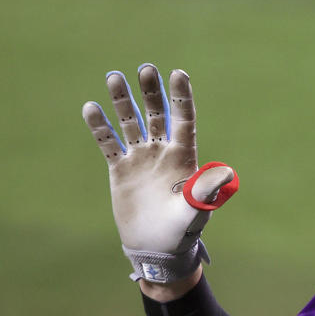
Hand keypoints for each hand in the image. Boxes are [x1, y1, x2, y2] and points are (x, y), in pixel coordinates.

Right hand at [82, 64, 236, 282]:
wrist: (157, 247)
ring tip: (114, 77)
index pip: (183, 120)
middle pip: (156, 114)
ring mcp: (141, 158)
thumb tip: (223, 174)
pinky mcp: (121, 169)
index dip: (181, 98)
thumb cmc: (182, 231)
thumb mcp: (195, 211)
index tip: (178, 73)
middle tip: (145, 68)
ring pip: (130, 123)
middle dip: (151, 92)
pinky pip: (109, 143)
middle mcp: (162, 152)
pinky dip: (100, 127)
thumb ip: (205, 191)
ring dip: (122, 101)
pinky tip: (91, 108)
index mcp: (184, 158)